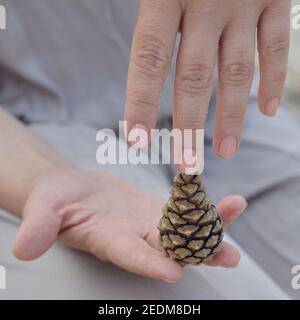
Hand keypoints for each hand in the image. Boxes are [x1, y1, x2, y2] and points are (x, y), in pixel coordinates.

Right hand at [14, 169, 246, 281]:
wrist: (74, 189)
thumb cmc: (56, 200)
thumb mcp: (44, 209)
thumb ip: (39, 226)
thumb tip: (25, 248)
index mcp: (108, 240)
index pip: (129, 255)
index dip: (149, 263)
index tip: (173, 271)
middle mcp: (134, 237)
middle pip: (169, 247)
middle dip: (197, 250)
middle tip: (228, 254)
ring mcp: (149, 223)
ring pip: (185, 229)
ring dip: (211, 225)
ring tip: (236, 213)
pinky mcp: (157, 208)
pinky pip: (185, 209)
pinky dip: (205, 206)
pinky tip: (227, 201)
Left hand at [125, 0, 289, 163]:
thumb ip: (150, 10)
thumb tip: (140, 55)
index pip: (149, 60)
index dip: (142, 101)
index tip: (138, 140)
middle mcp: (206, 2)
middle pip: (194, 77)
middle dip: (190, 125)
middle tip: (185, 165)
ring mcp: (246, 1)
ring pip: (236, 71)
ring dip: (232, 116)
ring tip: (225, 151)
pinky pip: (276, 46)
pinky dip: (273, 80)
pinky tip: (269, 110)